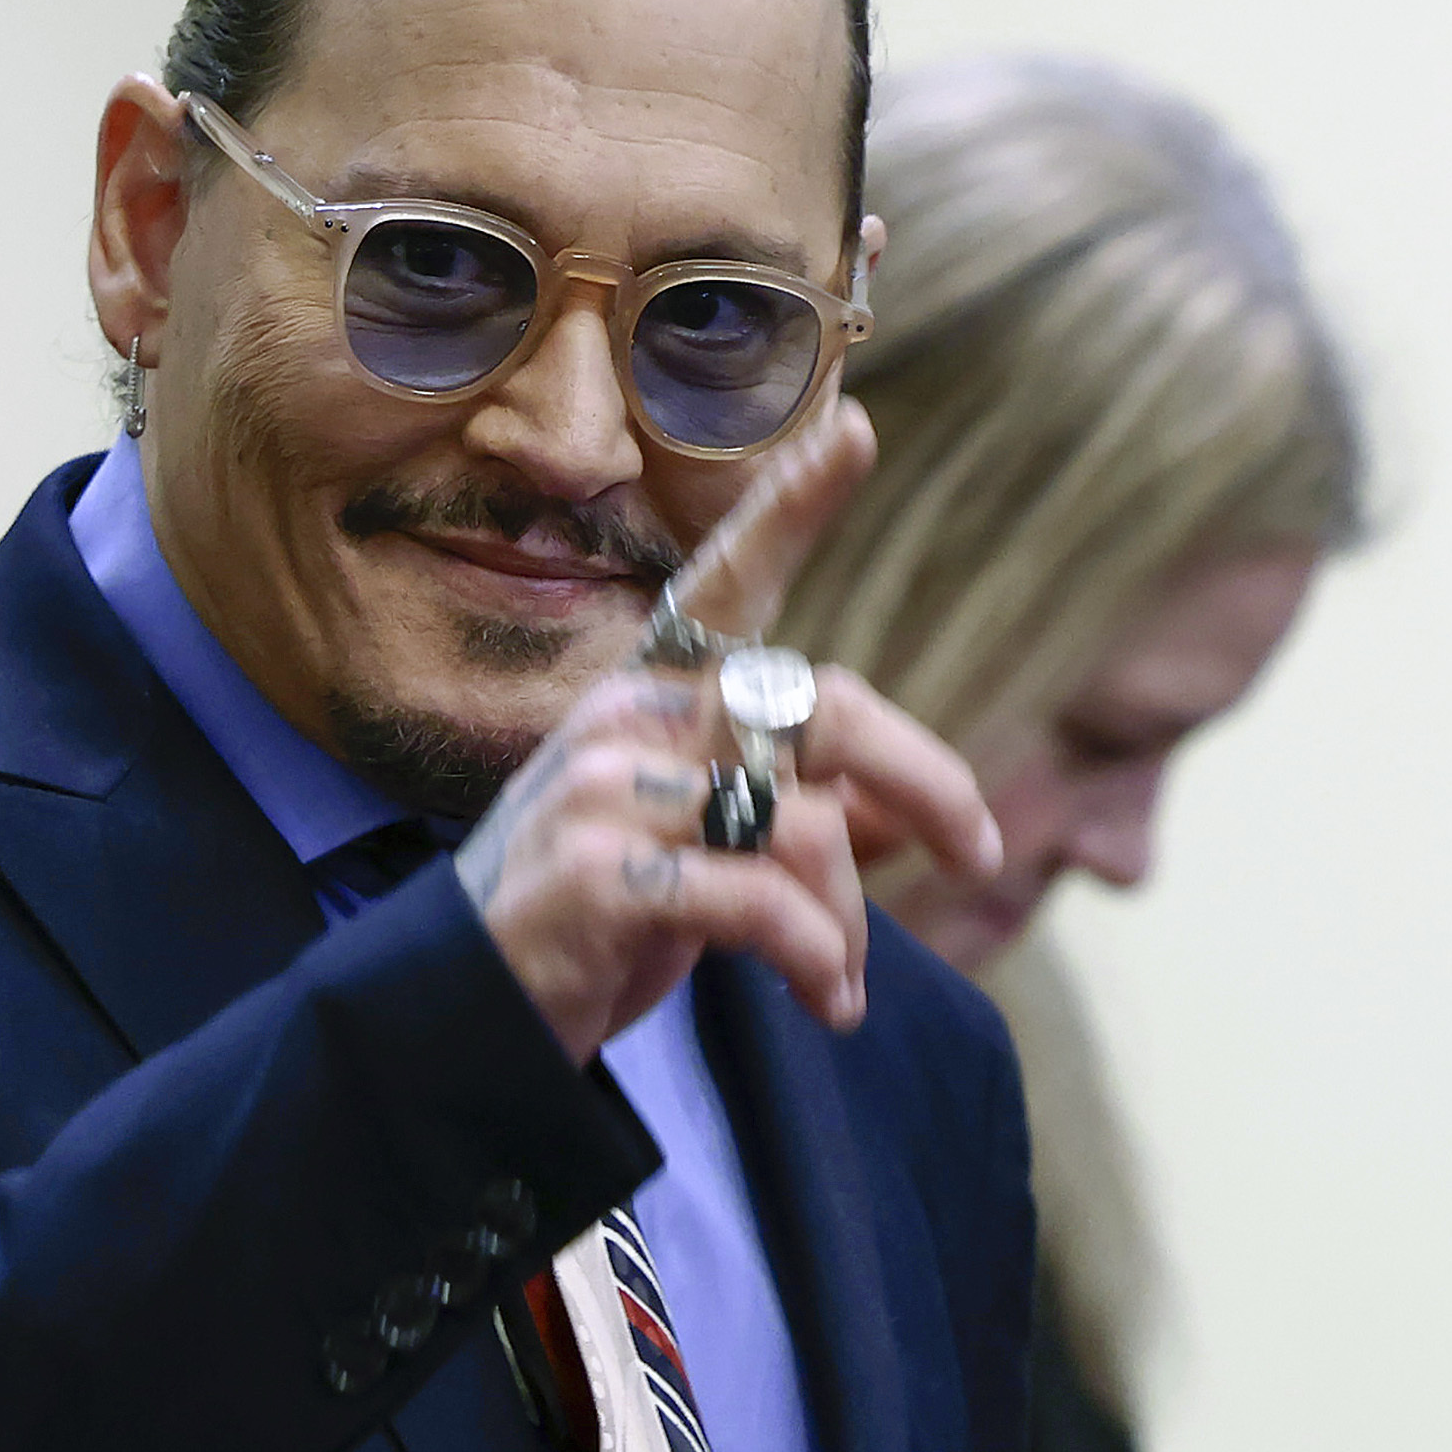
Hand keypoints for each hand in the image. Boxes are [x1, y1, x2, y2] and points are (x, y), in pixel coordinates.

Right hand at [452, 404, 1001, 1060]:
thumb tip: (914, 819)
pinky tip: (821, 999)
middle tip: (981, 853)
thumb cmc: (601, 932)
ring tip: (837, 988)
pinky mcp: (599, 868)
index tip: (855, 428)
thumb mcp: (713, 864)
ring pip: (804, 823)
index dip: (791, 506)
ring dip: (848, 924)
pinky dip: (814, 957)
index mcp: (654, 693)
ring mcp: (605, 784)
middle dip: (928, 780)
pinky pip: (760, 899)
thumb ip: (806, 824)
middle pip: (823, 707)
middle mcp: (628, 713)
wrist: (470, 1023)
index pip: (731, 584)